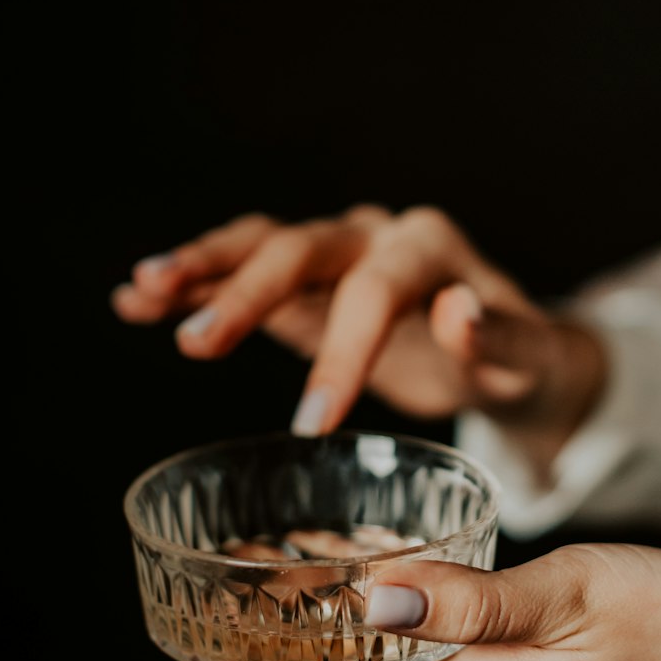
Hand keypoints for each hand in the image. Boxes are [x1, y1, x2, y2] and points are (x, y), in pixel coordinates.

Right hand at [111, 206, 605, 468]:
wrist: (505, 349)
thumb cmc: (517, 359)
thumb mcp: (523, 358)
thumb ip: (494, 336)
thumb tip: (458, 309)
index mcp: (430, 247)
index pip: (376, 291)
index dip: (343, 353)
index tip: (312, 425)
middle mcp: (374, 235)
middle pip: (301, 250)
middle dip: (247, 293)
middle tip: (194, 344)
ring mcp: (333, 254)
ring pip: (259, 246)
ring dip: (201, 268)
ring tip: (141, 291)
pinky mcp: (304, 283)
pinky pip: (242, 272)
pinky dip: (194, 283)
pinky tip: (137, 299)